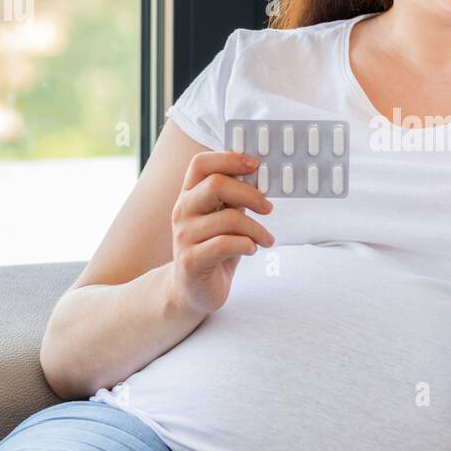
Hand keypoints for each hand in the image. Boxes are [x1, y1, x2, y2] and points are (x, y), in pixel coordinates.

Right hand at [168, 150, 274, 317]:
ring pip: (228, 218)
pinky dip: (246, 245)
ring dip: (256, 229)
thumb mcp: (224, 218)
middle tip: (268, 208)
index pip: (201, 164)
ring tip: (267, 239)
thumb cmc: (213, 250)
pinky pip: (225, 244)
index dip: (229, 158)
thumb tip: (260, 175)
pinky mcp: (191, 261)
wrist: (192, 291)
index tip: (255, 165)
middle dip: (250, 194)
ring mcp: (184, 236)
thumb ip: (234, 198)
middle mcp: (182, 211)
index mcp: (189, 195)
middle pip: (216, 184)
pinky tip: (251, 249)